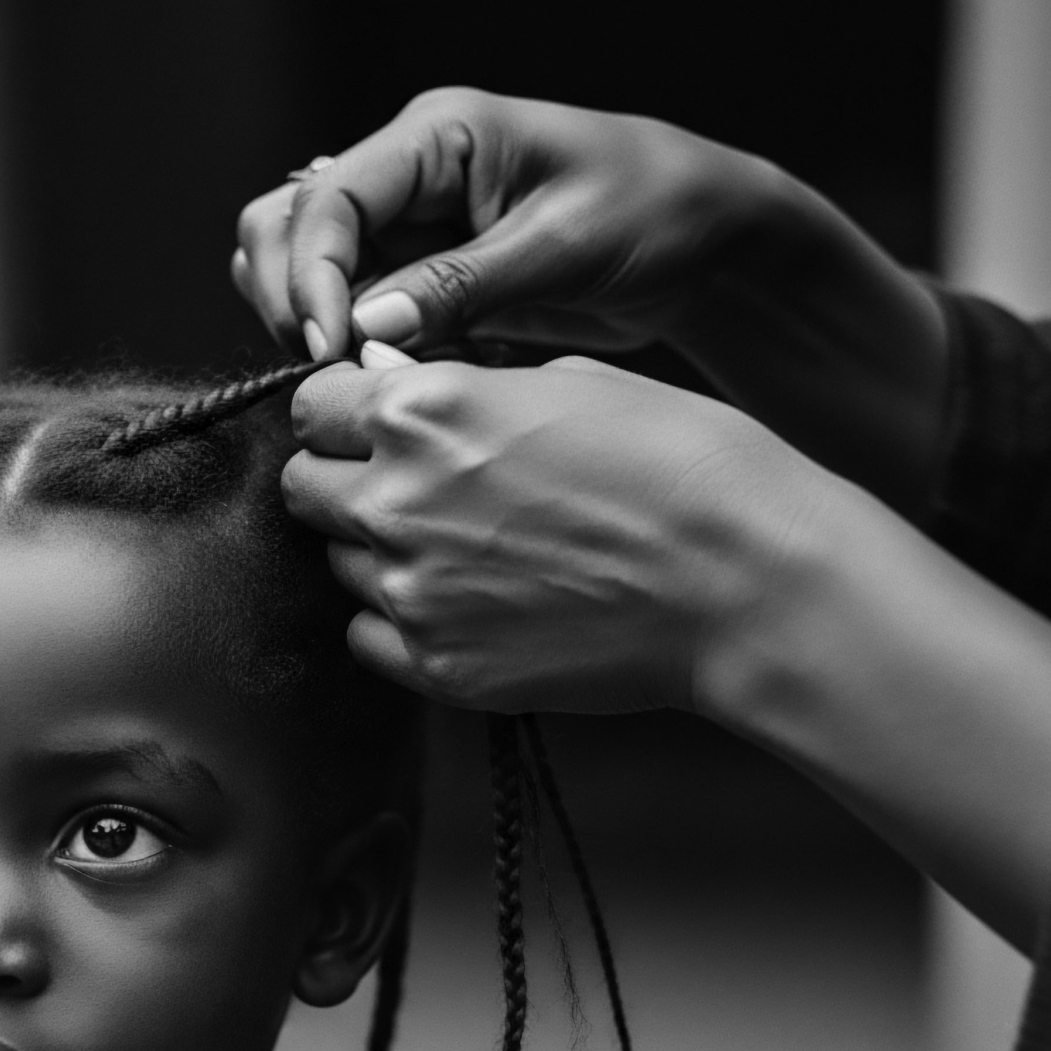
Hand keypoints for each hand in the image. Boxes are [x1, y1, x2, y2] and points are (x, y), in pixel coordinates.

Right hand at [237, 88, 946, 506]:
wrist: (704, 245)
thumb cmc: (653, 212)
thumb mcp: (563, 246)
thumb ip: (462, 284)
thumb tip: (366, 324)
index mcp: (438, 137)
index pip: (327, 198)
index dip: (310, 275)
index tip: (330, 345)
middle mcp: (407, 178)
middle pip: (284, 227)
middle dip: (290, 299)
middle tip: (334, 367)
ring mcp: (406, 232)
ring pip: (302, 272)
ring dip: (314, 327)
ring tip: (372, 373)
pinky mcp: (418, 282)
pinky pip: (351, 317)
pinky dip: (360, 353)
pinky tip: (409, 375)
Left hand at [284, 357, 1050, 954]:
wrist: (744, 582)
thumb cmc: (682, 464)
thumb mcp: (569, 382)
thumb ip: (460, 386)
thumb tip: (389, 384)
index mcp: (422, 413)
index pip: (313, 406)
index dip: (343, 410)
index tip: (371, 420)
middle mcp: (395, 503)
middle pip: (306, 488)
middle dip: (344, 478)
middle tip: (410, 485)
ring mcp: (411, 595)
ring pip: (340, 565)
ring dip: (377, 551)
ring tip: (466, 546)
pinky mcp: (438, 668)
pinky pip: (370, 637)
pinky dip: (400, 620)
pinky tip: (467, 601)